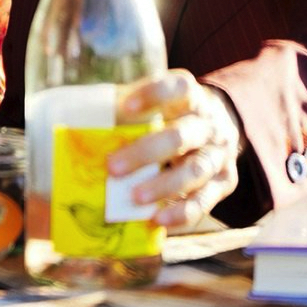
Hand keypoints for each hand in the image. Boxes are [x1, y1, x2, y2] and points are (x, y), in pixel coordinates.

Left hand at [109, 71, 243, 230]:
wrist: (222, 128)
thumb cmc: (175, 115)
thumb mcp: (162, 103)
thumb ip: (131, 109)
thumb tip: (79, 121)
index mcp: (192, 97)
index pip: (178, 87)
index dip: (153, 94)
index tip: (125, 107)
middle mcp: (210, 124)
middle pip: (181, 135)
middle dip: (146, 152)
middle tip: (112, 167)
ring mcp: (220, 153)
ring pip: (195, 169)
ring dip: (164, 185)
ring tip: (135, 197)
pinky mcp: (226, 181)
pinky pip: (206, 199)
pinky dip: (182, 211)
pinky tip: (158, 219)